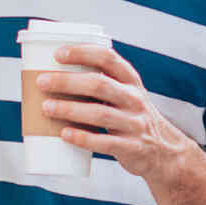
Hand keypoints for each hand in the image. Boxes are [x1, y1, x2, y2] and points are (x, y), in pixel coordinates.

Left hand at [37, 43, 193, 180]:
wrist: (163, 151)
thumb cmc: (130, 117)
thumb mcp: (125, 95)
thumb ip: (99, 84)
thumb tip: (51, 76)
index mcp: (130, 81)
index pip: (108, 58)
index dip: (82, 53)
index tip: (57, 54)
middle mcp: (134, 99)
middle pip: (99, 84)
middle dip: (68, 81)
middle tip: (42, 81)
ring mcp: (134, 123)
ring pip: (100, 113)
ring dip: (70, 109)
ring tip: (46, 107)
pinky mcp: (131, 147)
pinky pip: (105, 142)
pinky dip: (83, 138)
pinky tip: (64, 134)